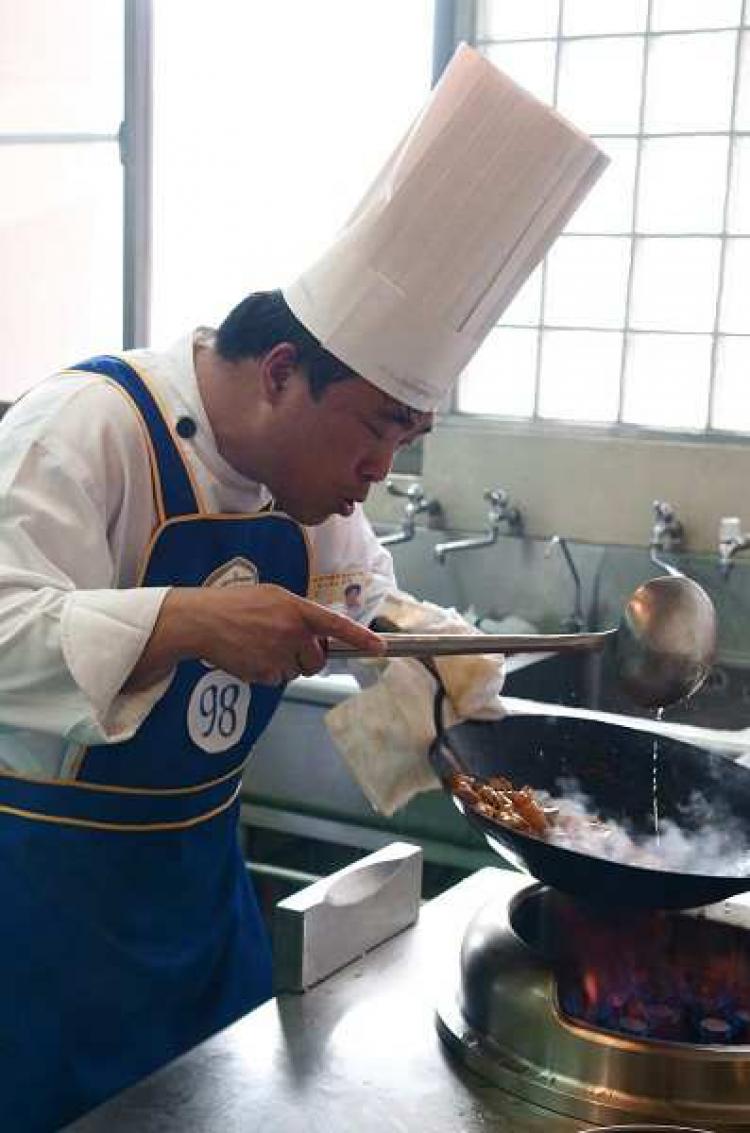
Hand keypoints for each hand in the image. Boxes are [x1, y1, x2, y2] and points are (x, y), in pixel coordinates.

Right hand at [125, 584, 385, 689]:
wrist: (201, 620)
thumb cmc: (235, 604)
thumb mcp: (272, 597)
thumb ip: (298, 613)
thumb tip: (318, 634)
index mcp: (296, 609)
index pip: (336, 625)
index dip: (361, 638)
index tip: (381, 648)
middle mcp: (291, 632)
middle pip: (317, 660)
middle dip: (307, 658)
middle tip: (285, 645)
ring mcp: (278, 654)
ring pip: (295, 671)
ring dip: (284, 664)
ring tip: (260, 645)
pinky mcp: (263, 672)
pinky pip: (276, 679)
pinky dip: (266, 672)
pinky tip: (249, 654)